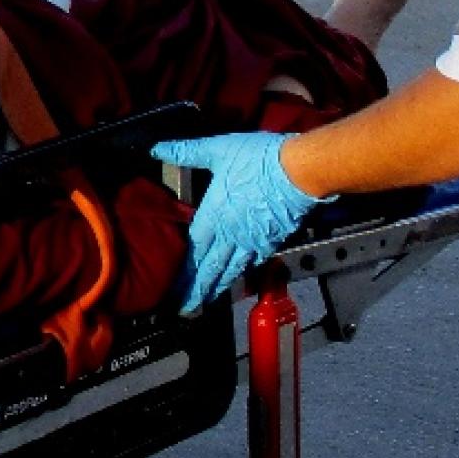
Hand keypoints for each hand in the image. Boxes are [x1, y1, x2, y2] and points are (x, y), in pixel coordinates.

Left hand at [151, 132, 331, 311]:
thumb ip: (186, 152)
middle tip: (186, 309)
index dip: (184, 274)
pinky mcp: (273, 240)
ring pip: (232, 270)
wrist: (301, 170)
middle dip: (198, 290)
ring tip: (206, 302)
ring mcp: (253, 241)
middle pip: (211, 268)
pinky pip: (253, 262)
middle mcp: (232, 234)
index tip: (175, 292)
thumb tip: (156, 148)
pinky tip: (238, 279)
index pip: (194, 252)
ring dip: (218, 288)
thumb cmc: (258, 159)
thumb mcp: (217, 150)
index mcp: (214, 216)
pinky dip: (242, 275)